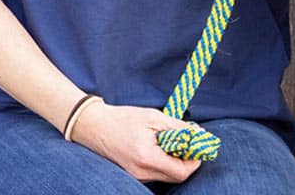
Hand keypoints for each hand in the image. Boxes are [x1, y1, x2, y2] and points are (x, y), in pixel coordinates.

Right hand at [71, 101, 201, 182]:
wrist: (95, 126)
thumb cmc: (123, 119)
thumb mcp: (153, 117)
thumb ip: (176, 128)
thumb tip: (196, 134)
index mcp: (147, 157)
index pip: (180, 171)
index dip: (194, 160)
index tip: (199, 146)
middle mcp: (142, 172)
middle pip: (175, 176)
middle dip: (187, 161)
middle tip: (191, 142)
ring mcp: (136, 176)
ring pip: (167, 176)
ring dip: (176, 161)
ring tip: (175, 141)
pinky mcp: (133, 175)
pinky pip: (156, 173)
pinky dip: (165, 162)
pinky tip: (163, 146)